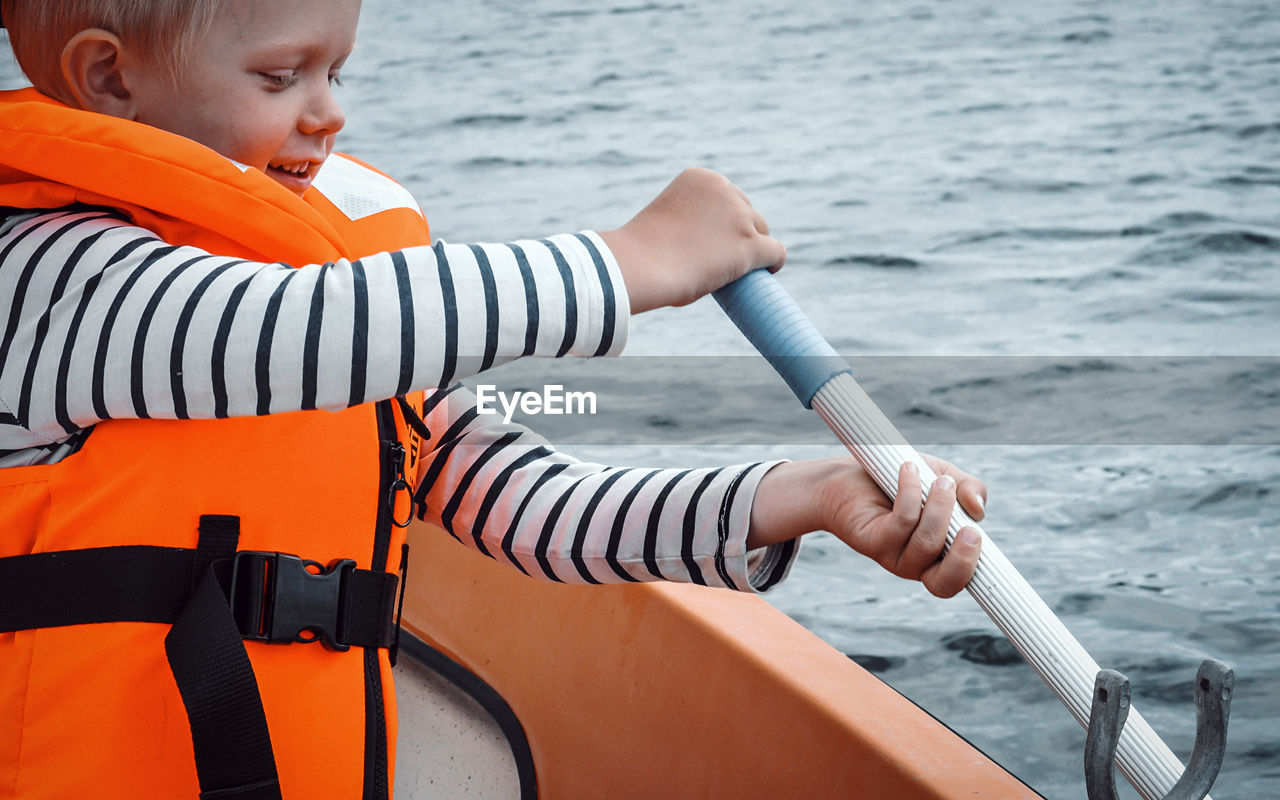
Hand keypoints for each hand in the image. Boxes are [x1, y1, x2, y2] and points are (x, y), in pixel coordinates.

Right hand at [598, 168, 785, 313]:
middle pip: (747, 213)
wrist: (639, 265)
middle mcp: (724, 190)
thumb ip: (691, 223)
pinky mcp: (751, 245)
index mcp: (701, 178)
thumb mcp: (668, 222)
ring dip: (752, 249)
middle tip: (722, 259)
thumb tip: (709, 249)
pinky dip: (773, 262)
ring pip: (761, 232)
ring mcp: (739, 217)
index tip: (712, 241)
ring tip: (735, 271)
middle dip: (739, 233)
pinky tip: (769, 272)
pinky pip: (775, 252)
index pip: (727, 197)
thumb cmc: (642, 252)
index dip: (723, 221)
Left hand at [747, 455, 985, 597]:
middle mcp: (917, 564)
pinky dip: (910, 492)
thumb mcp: (942, 477)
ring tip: (938, 481)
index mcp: (939, 555)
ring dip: (939, 508)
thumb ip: (969, 490)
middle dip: (963, 558)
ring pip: (927, 544)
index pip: (961, 579)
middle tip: (970, 528)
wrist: (847, 474)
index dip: (976, 570)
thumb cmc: (898, 479)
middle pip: (945, 584)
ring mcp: (893, 556)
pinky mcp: (873, 542)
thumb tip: (979, 510)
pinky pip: (901, 522)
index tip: (980, 537)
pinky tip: (907, 470)